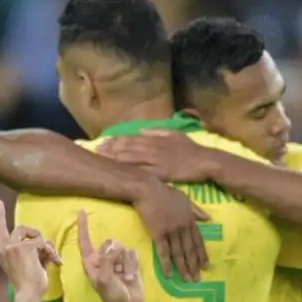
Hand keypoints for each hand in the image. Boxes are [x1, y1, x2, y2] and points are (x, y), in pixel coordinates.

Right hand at [0, 199, 60, 300]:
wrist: (29, 295)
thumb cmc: (29, 286)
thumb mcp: (27, 265)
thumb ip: (32, 252)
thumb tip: (45, 244)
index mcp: (3, 253)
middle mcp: (5, 248)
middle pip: (21, 228)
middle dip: (36, 235)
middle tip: (46, 248)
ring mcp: (14, 246)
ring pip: (35, 235)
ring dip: (46, 246)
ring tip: (52, 259)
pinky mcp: (26, 247)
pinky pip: (43, 243)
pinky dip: (51, 253)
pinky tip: (55, 263)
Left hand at [76, 210, 144, 301]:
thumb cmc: (111, 295)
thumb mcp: (104, 280)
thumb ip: (107, 261)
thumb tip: (115, 245)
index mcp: (91, 262)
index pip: (85, 241)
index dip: (83, 227)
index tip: (81, 211)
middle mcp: (103, 258)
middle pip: (110, 242)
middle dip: (116, 255)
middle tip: (117, 272)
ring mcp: (117, 259)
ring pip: (123, 248)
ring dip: (125, 264)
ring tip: (124, 277)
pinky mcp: (130, 261)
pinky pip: (133, 253)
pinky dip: (133, 265)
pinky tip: (131, 276)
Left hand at [99, 129, 215, 183]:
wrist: (205, 161)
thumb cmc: (191, 149)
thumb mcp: (175, 134)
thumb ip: (157, 131)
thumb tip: (142, 129)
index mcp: (155, 139)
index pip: (132, 138)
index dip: (116, 139)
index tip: (104, 140)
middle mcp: (153, 148)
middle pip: (127, 147)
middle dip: (111, 148)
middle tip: (96, 149)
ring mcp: (155, 160)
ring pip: (131, 158)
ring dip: (115, 157)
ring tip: (101, 157)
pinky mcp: (159, 172)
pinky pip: (141, 171)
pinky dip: (128, 170)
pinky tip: (117, 171)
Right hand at [132, 181, 208, 282]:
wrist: (148, 190)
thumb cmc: (165, 193)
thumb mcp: (185, 198)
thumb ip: (196, 210)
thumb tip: (208, 219)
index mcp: (190, 220)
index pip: (198, 240)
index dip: (202, 254)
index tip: (206, 266)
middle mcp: (183, 228)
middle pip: (190, 250)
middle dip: (194, 265)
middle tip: (197, 279)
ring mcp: (171, 232)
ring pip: (179, 253)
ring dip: (183, 268)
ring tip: (187, 280)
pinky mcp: (158, 234)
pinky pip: (164, 252)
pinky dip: (167, 264)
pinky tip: (169, 275)